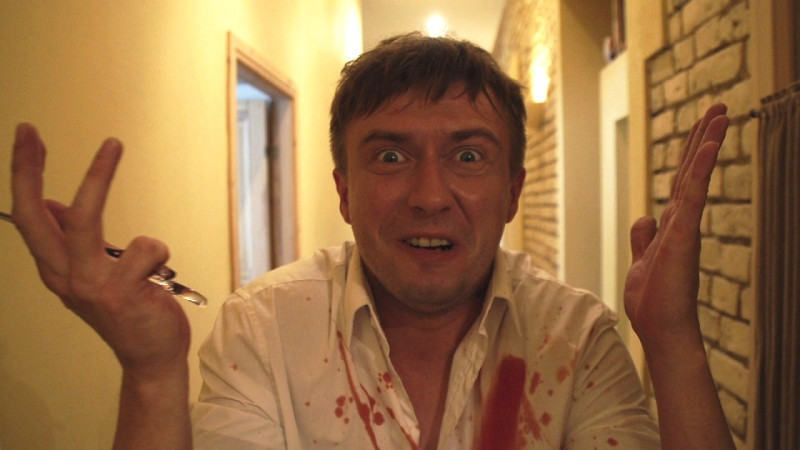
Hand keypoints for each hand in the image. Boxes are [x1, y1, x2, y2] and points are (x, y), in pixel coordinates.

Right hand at [11, 123, 189, 375]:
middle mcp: (64, 277)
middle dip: (28, 170)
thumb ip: (72, 242)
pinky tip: (161, 274)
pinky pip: (144, 248)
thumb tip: (55, 205)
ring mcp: (90, 286)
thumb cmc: (128, 308)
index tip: (27, 136)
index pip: (29, 217)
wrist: (150, 355)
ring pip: (85, 220)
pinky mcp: (121, 294)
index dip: (25, 175)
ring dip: (99, 178)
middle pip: (35, 216)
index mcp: (56, 269)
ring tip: (115, 153)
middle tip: (29, 130)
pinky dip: (158, 250)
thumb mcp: (92, 273)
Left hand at [624, 104, 728, 350]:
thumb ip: (644, 238)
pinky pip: (692, 195)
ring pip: (695, 176)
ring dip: (706, 143)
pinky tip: (709, 144)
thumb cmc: (654, 301)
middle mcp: (681, 222)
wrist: (661, 328)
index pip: (680, 182)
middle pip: (690, 171)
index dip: (689, 154)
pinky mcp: (683, 236)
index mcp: (670, 226)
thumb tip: (645, 217)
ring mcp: (684, 227)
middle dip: (703, 137)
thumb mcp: (642, 261)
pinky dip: (700, 169)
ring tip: (721, 112)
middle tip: (719, 106)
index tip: (701, 127)